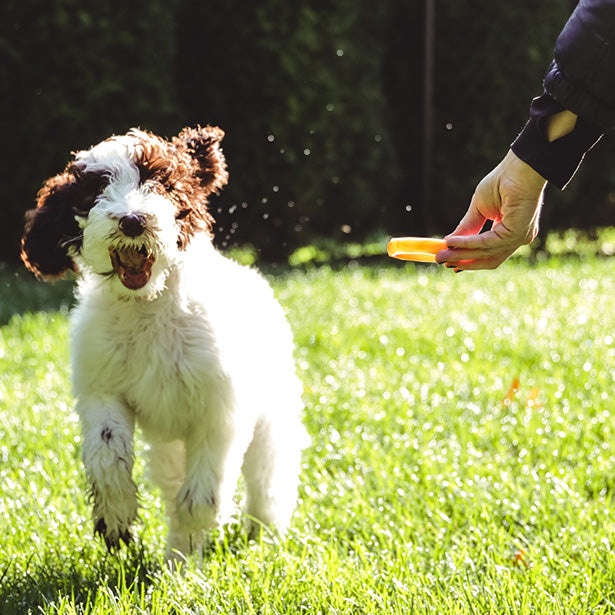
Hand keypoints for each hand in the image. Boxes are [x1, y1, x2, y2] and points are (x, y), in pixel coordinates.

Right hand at [435, 150, 546, 269]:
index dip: (469, 260)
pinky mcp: (516, 234)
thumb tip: (449, 243)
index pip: (490, 253)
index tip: (451, 264)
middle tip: (441, 261)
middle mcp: (517, 238)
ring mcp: (519, 238)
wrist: (518, 168)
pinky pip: (486, 242)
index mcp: (511, 232)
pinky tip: (452, 241)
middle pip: (488, 259)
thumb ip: (468, 228)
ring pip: (486, 253)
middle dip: (463, 262)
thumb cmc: (502, 182)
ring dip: (461, 254)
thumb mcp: (479, 209)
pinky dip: (467, 243)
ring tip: (442, 254)